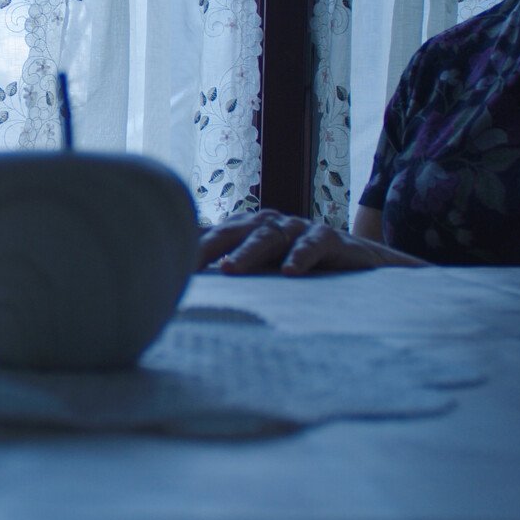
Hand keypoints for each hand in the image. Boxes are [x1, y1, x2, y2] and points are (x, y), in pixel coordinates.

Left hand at [196, 209, 425, 274]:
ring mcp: (297, 229)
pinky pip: (313, 244)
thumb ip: (226, 276)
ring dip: (247, 252)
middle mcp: (267, 225)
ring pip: (267, 236)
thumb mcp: (259, 274)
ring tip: (230, 269)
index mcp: (245, 230)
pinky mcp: (329, 238)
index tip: (161, 265)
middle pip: (232, 231)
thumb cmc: (297, 271)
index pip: (211, 235)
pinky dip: (301, 256)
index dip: (188, 246)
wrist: (358, 265)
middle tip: (185, 265)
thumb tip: (178, 294)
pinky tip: (289, 272)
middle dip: (208, 246)